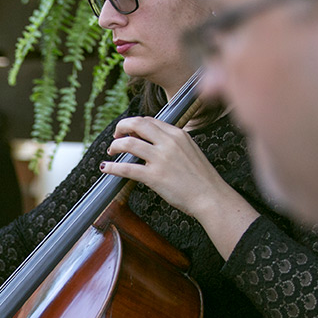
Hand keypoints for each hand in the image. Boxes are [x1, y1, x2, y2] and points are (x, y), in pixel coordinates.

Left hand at [101, 117, 258, 258]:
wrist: (211, 196)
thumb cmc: (201, 178)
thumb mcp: (190, 151)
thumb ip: (173, 144)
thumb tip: (153, 144)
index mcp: (178, 134)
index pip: (150, 120)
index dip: (134, 124)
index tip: (128, 132)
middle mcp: (169, 142)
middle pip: (137, 124)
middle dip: (121, 128)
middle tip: (115, 137)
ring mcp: (161, 158)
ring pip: (128, 143)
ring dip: (115, 146)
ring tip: (111, 152)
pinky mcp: (154, 176)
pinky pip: (126, 168)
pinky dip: (112, 167)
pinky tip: (106, 168)